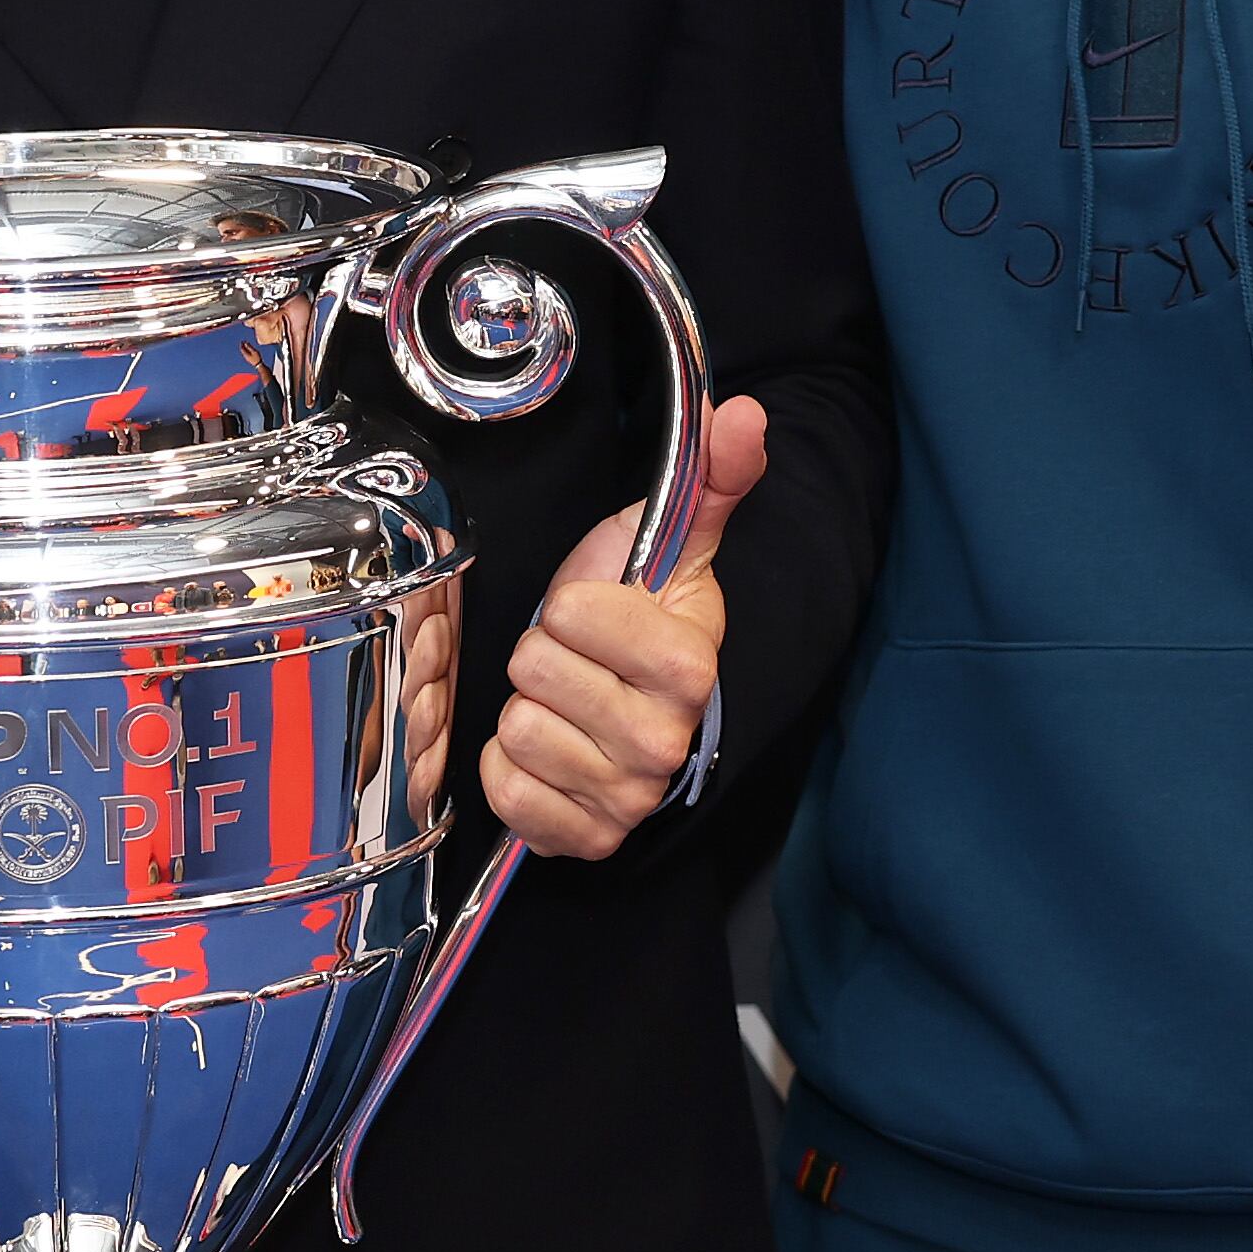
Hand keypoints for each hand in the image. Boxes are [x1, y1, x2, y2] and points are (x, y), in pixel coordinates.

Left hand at [479, 396, 766, 862]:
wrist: (637, 712)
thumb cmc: (639, 626)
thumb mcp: (666, 548)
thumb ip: (708, 482)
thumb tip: (746, 414)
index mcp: (686, 669)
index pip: (573, 615)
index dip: (571, 605)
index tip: (595, 615)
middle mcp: (662, 743)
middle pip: (536, 671)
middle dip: (544, 658)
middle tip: (575, 663)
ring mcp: (625, 796)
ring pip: (517, 730)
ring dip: (528, 713)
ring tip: (564, 705)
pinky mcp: (582, 836)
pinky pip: (506, 790)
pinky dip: (511, 770)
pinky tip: (548, 753)